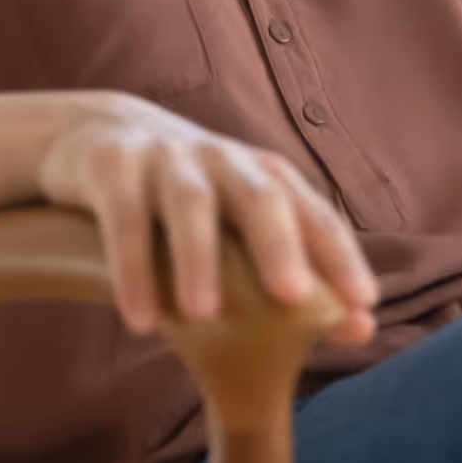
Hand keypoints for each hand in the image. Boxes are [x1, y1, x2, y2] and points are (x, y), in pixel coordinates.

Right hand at [35, 93, 379, 343]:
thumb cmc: (188, 199)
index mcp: (263, 176)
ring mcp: (166, 157)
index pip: (312, 213)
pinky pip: (125, 216)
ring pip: (190, 202)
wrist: (99, 133)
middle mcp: (223, 159)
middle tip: (292, 296)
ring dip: (198, 257)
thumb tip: (362, 328)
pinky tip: (140, 319)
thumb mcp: (238, 227)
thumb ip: (296, 274)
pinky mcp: (112, 164)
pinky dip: (132, 266)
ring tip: (200, 316)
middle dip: (279, 244)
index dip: (340, 256)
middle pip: (260, 196)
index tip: (363, 303)